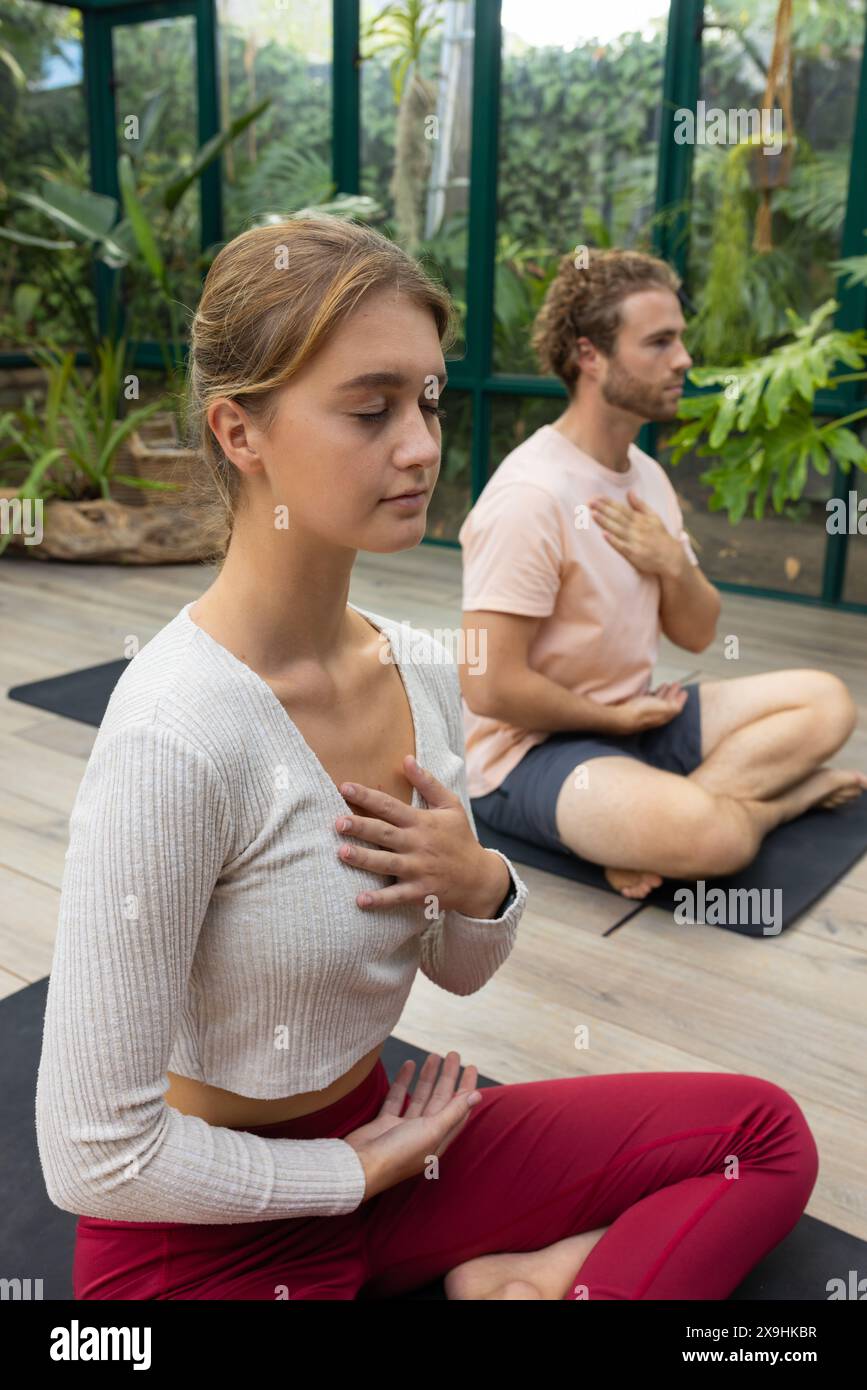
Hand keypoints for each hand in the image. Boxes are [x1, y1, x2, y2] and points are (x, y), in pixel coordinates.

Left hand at [334, 755, 502, 915]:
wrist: (479, 878)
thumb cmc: (460, 838)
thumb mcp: (450, 806)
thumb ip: (428, 783)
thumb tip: (406, 759)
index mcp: (422, 822)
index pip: (390, 806)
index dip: (367, 796)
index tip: (344, 787)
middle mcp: (418, 844)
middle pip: (384, 833)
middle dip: (360, 827)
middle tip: (337, 822)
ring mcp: (418, 869)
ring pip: (386, 863)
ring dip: (364, 858)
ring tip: (342, 852)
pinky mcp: (420, 892)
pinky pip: (397, 896)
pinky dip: (379, 900)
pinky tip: (360, 900)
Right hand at [344, 1051, 481, 1200]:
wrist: (359, 1166)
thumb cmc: (398, 1153)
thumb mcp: (431, 1131)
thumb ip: (453, 1112)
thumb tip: (476, 1096)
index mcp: (438, 1139)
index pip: (458, 1109)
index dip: (466, 1089)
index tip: (471, 1066)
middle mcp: (423, 1134)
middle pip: (440, 1100)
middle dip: (448, 1077)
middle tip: (453, 1054)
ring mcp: (404, 1129)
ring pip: (420, 1097)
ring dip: (428, 1077)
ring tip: (433, 1055)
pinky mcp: (385, 1124)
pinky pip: (398, 1098)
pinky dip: (404, 1082)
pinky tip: (409, 1065)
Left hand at [589, 490, 684, 578]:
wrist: (671, 557)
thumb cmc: (660, 536)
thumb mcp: (653, 517)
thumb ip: (640, 505)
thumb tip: (630, 492)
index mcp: (639, 519)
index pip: (621, 508)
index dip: (608, 503)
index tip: (596, 497)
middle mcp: (636, 528)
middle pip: (618, 517)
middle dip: (603, 509)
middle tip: (590, 502)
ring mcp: (635, 541)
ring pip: (618, 529)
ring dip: (605, 522)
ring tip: (593, 514)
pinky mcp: (634, 554)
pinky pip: (622, 546)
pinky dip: (613, 541)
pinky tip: (604, 535)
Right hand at [609, 684, 687, 733]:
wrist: (622, 717)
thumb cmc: (643, 712)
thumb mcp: (664, 708)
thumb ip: (674, 706)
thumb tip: (679, 705)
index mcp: (664, 715)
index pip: (676, 707)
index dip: (681, 699)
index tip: (685, 691)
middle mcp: (656, 714)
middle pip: (668, 703)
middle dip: (673, 694)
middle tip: (677, 684)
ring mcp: (647, 711)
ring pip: (658, 701)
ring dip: (664, 692)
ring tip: (666, 684)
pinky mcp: (637, 707)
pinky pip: (649, 699)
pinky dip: (653, 694)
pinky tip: (652, 690)